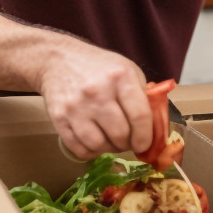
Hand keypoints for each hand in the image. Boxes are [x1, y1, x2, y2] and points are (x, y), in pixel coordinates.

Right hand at [37, 42, 152, 158]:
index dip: (146, 137)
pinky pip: (78, 149)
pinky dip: (90, 152)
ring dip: (109, 149)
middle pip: (120, 134)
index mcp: (120, 77)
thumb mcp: (128, 70)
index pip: (140, 116)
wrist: (59, 60)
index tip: (145, 145)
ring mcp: (76, 106)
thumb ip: (143, 96)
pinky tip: (95, 142)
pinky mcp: (59, 118)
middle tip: (127, 141)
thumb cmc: (99, 67)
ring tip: (111, 141)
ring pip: (99, 145)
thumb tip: (154, 130)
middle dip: (127, 144)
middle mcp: (98, 92)